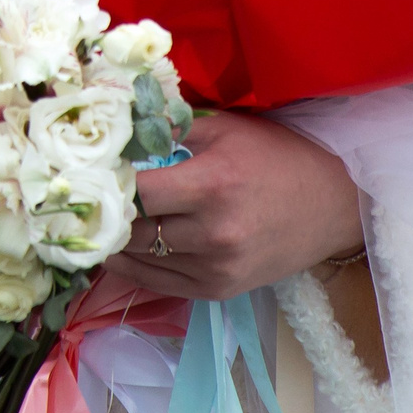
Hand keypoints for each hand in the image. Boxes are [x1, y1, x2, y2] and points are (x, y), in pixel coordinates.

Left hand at [105, 111, 363, 301]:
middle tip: (80, 198)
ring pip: (139, 259)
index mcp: (211, 185)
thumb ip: (170, 126)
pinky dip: (134, 265)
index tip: (84, 172)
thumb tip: (119, 122)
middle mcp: (213, 233)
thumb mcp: (225, 128)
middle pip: (132, 229)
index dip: (104, 182)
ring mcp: (217, 268)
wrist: (333, 204)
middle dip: (103, 213)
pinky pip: (159, 282)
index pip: (135, 191)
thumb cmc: (276, 156)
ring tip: (92, 221)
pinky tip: (117, 247)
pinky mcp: (220, 290)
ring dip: (113, 240)